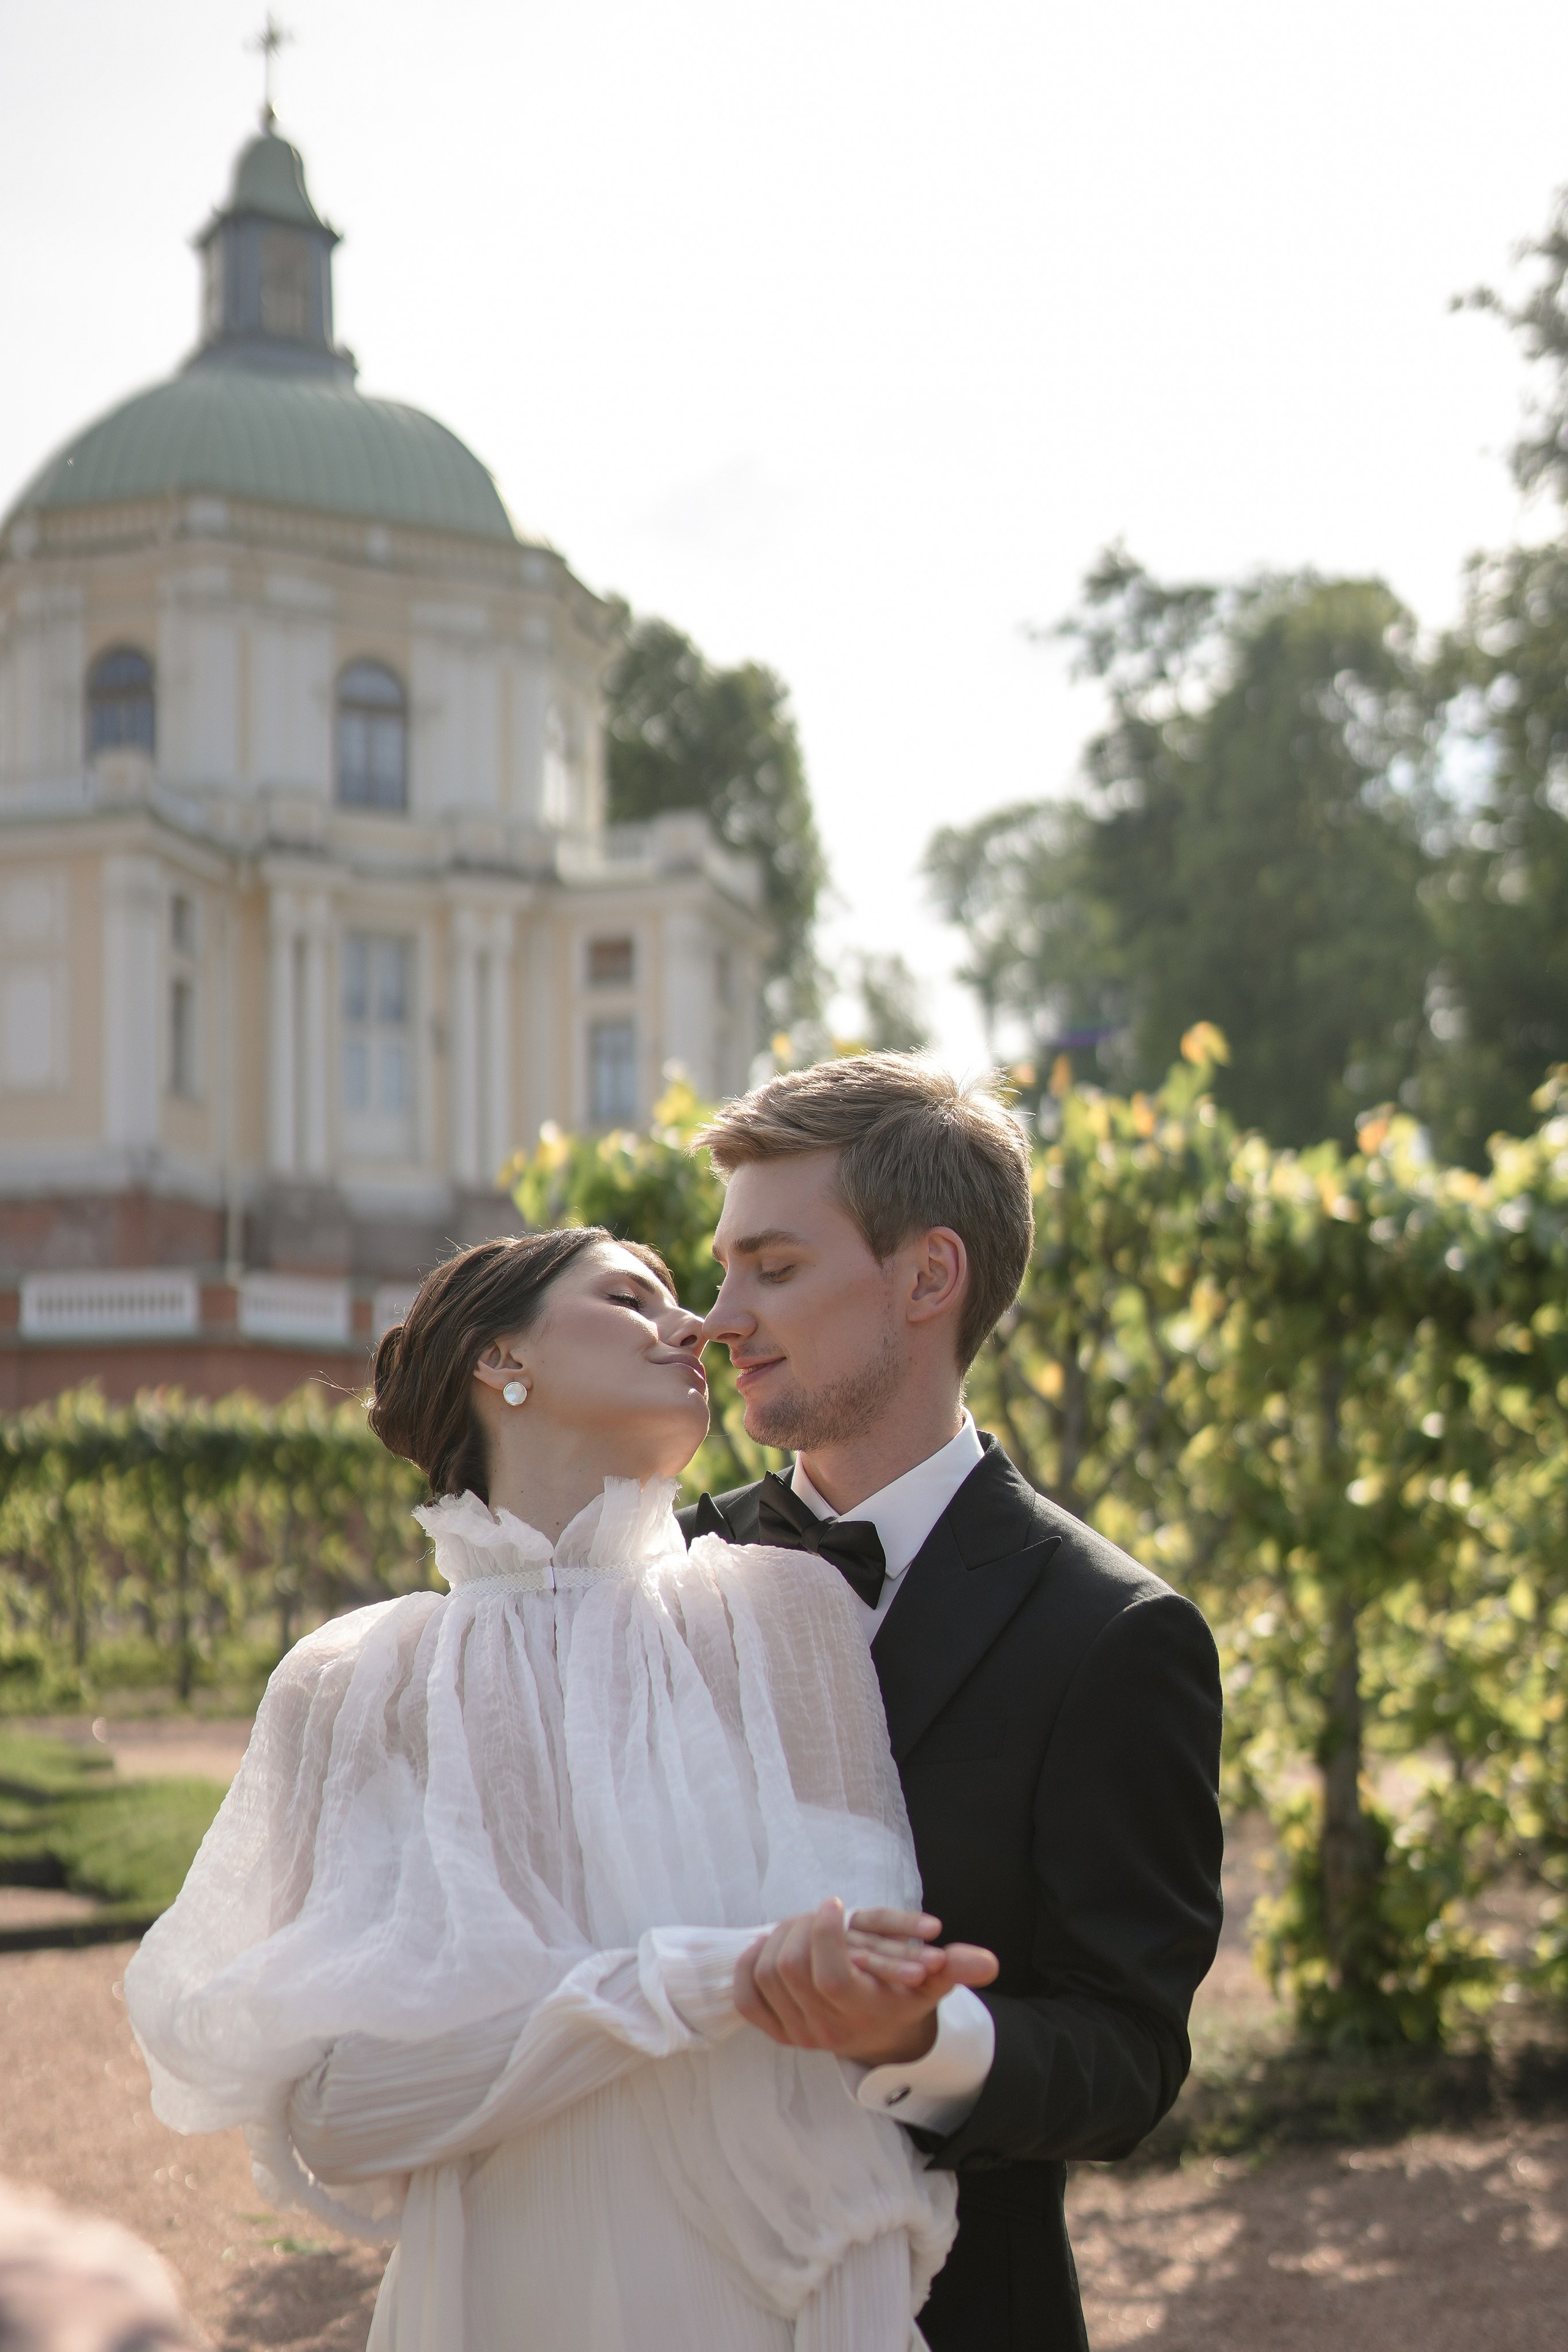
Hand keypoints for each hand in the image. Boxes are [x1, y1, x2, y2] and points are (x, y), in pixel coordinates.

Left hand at [734, 1897, 998, 2067]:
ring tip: (801, 1925)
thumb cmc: (904, 1997)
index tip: (836, 1904)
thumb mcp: (934, 1981)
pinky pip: (748, 1997)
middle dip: (800, 1929)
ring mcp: (797, 2032)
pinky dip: (749, 1965)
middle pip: (790, 1969)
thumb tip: (987, 1962)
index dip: (826, 1933)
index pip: (829, 1975)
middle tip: (818, 1913)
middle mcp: (825, 2027)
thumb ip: (958, 1968)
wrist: (880, 2036)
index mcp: (861, 2012)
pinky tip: (765, 1944)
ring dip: (777, 1939)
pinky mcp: (777, 2030)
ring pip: (766, 1975)